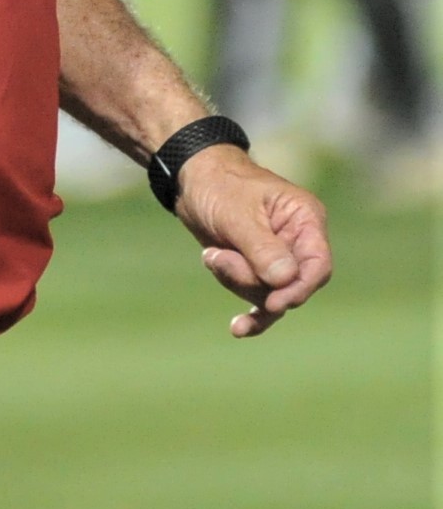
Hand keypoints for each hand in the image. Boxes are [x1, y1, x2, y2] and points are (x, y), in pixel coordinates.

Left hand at [174, 146, 331, 337]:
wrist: (191, 180)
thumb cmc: (218, 186)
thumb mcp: (237, 215)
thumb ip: (262, 248)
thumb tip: (286, 282)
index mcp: (305, 219)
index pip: (318, 266)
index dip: (299, 289)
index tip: (273, 303)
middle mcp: (298, 241)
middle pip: (289, 285)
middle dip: (251, 279)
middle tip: (218, 257)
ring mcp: (279, 257)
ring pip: (268, 293)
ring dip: (235, 280)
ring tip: (211, 255)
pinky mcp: (259, 268)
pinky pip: (260, 298)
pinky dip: (248, 310)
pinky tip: (239, 328)